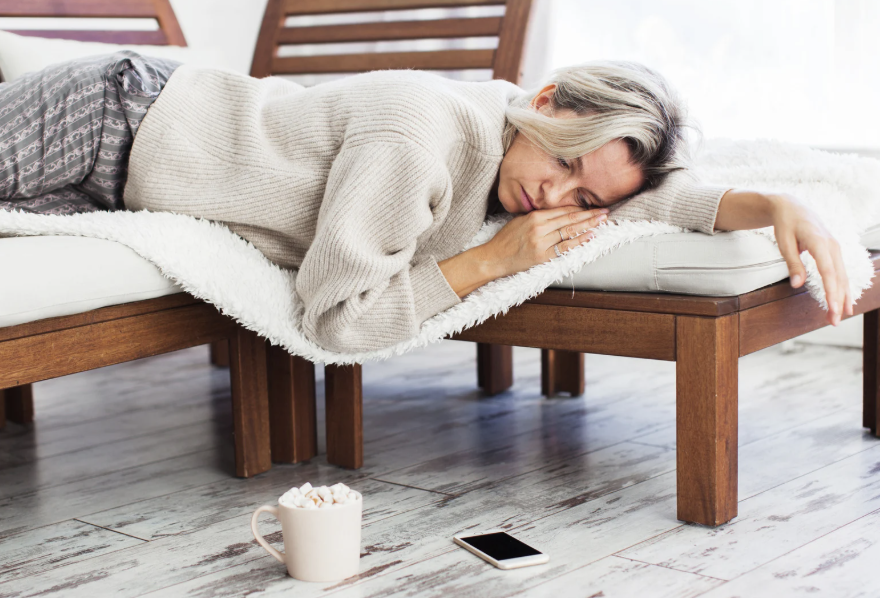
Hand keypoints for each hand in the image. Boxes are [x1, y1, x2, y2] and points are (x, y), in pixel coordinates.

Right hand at [485, 206, 608, 277]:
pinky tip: (590, 236)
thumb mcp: (520, 221)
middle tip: (605, 212)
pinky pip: (564, 247)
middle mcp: (539, 227)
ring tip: (602, 221)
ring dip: (589, 225)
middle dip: (589, 215)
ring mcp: (541, 242)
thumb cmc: (505, 240)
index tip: (592, 206)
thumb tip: (558, 214)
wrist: (493, 257)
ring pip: (570, 231)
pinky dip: (579, 241)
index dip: (580, 208)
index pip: (563, 210)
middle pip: (570, 218)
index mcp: (534, 216)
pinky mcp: (542, 256)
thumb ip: (538, 217)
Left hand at [769, 193, 852, 324]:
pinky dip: (842, 287)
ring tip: (840, 317)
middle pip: (838, 277)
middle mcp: (832, 245)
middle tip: (834, 322)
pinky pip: (840, 272)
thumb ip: (793, 263)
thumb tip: (797, 285)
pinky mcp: (834, 251)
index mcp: (820, 242)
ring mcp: (836, 248)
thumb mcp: (784, 243)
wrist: (792, 207)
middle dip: (838, 301)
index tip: (832, 309)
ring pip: (843, 276)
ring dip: (843, 297)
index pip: (828, 272)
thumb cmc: (786, 224)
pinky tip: (844, 302)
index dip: (831, 292)